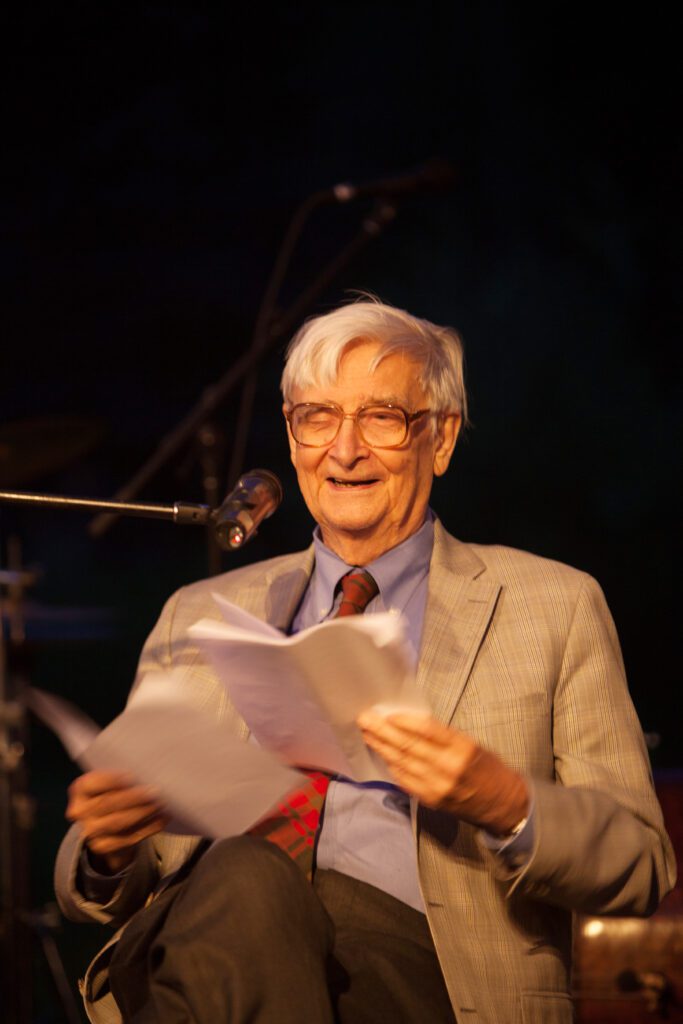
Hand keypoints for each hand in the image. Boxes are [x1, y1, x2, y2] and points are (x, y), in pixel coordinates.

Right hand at [67, 771, 168, 873]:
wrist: (107, 826)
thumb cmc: (113, 794)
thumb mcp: (111, 782)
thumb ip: (123, 777)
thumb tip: (147, 773)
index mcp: (81, 790)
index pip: (93, 784)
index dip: (112, 780)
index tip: (133, 776)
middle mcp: (81, 811)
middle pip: (107, 803)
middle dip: (133, 797)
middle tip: (155, 791)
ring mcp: (91, 831)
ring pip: (118, 822)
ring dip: (142, 812)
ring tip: (161, 803)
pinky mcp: (104, 847)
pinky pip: (128, 838)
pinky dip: (148, 827)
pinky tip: (162, 818)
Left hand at [357, 709, 528, 835]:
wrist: (503, 804)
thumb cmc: (487, 767)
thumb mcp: (470, 744)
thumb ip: (443, 737)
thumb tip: (410, 724)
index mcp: (462, 748)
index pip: (427, 730)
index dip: (404, 721)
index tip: (387, 713)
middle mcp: (448, 768)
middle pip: (409, 746)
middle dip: (383, 732)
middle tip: (365, 719)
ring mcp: (437, 787)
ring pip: (402, 763)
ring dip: (382, 748)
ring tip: (367, 734)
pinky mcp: (430, 800)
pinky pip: (405, 780)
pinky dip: (392, 766)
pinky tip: (382, 755)